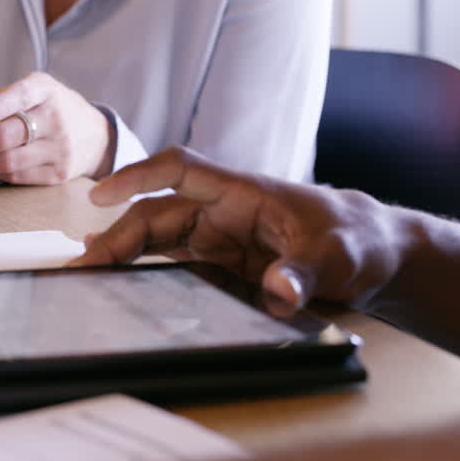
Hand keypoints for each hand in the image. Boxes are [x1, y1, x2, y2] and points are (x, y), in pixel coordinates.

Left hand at [0, 71, 112, 184]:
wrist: (96, 135)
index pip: (20, 94)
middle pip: (5, 136)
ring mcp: (59, 149)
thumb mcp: (33, 91)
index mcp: (46, 91)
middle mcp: (55, 119)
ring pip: (7, 161)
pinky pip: (16, 177)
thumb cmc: (51, 108)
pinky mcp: (57, 175)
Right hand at [76, 147, 405, 312]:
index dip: (137, 176)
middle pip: (157, 213)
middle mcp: (223, 211)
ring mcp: (219, 237)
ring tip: (87, 276)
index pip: (179, 169)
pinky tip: (117, 284)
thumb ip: (306, 272)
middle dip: (118, 236)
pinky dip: (142, 271)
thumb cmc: (359, 241)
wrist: (376, 256)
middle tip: (84, 266)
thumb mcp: (341, 257)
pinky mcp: (220, 264)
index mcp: (244, 192)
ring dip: (123, 254)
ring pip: (157, 239)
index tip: (101, 194)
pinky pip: (172, 263)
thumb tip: (278, 291)